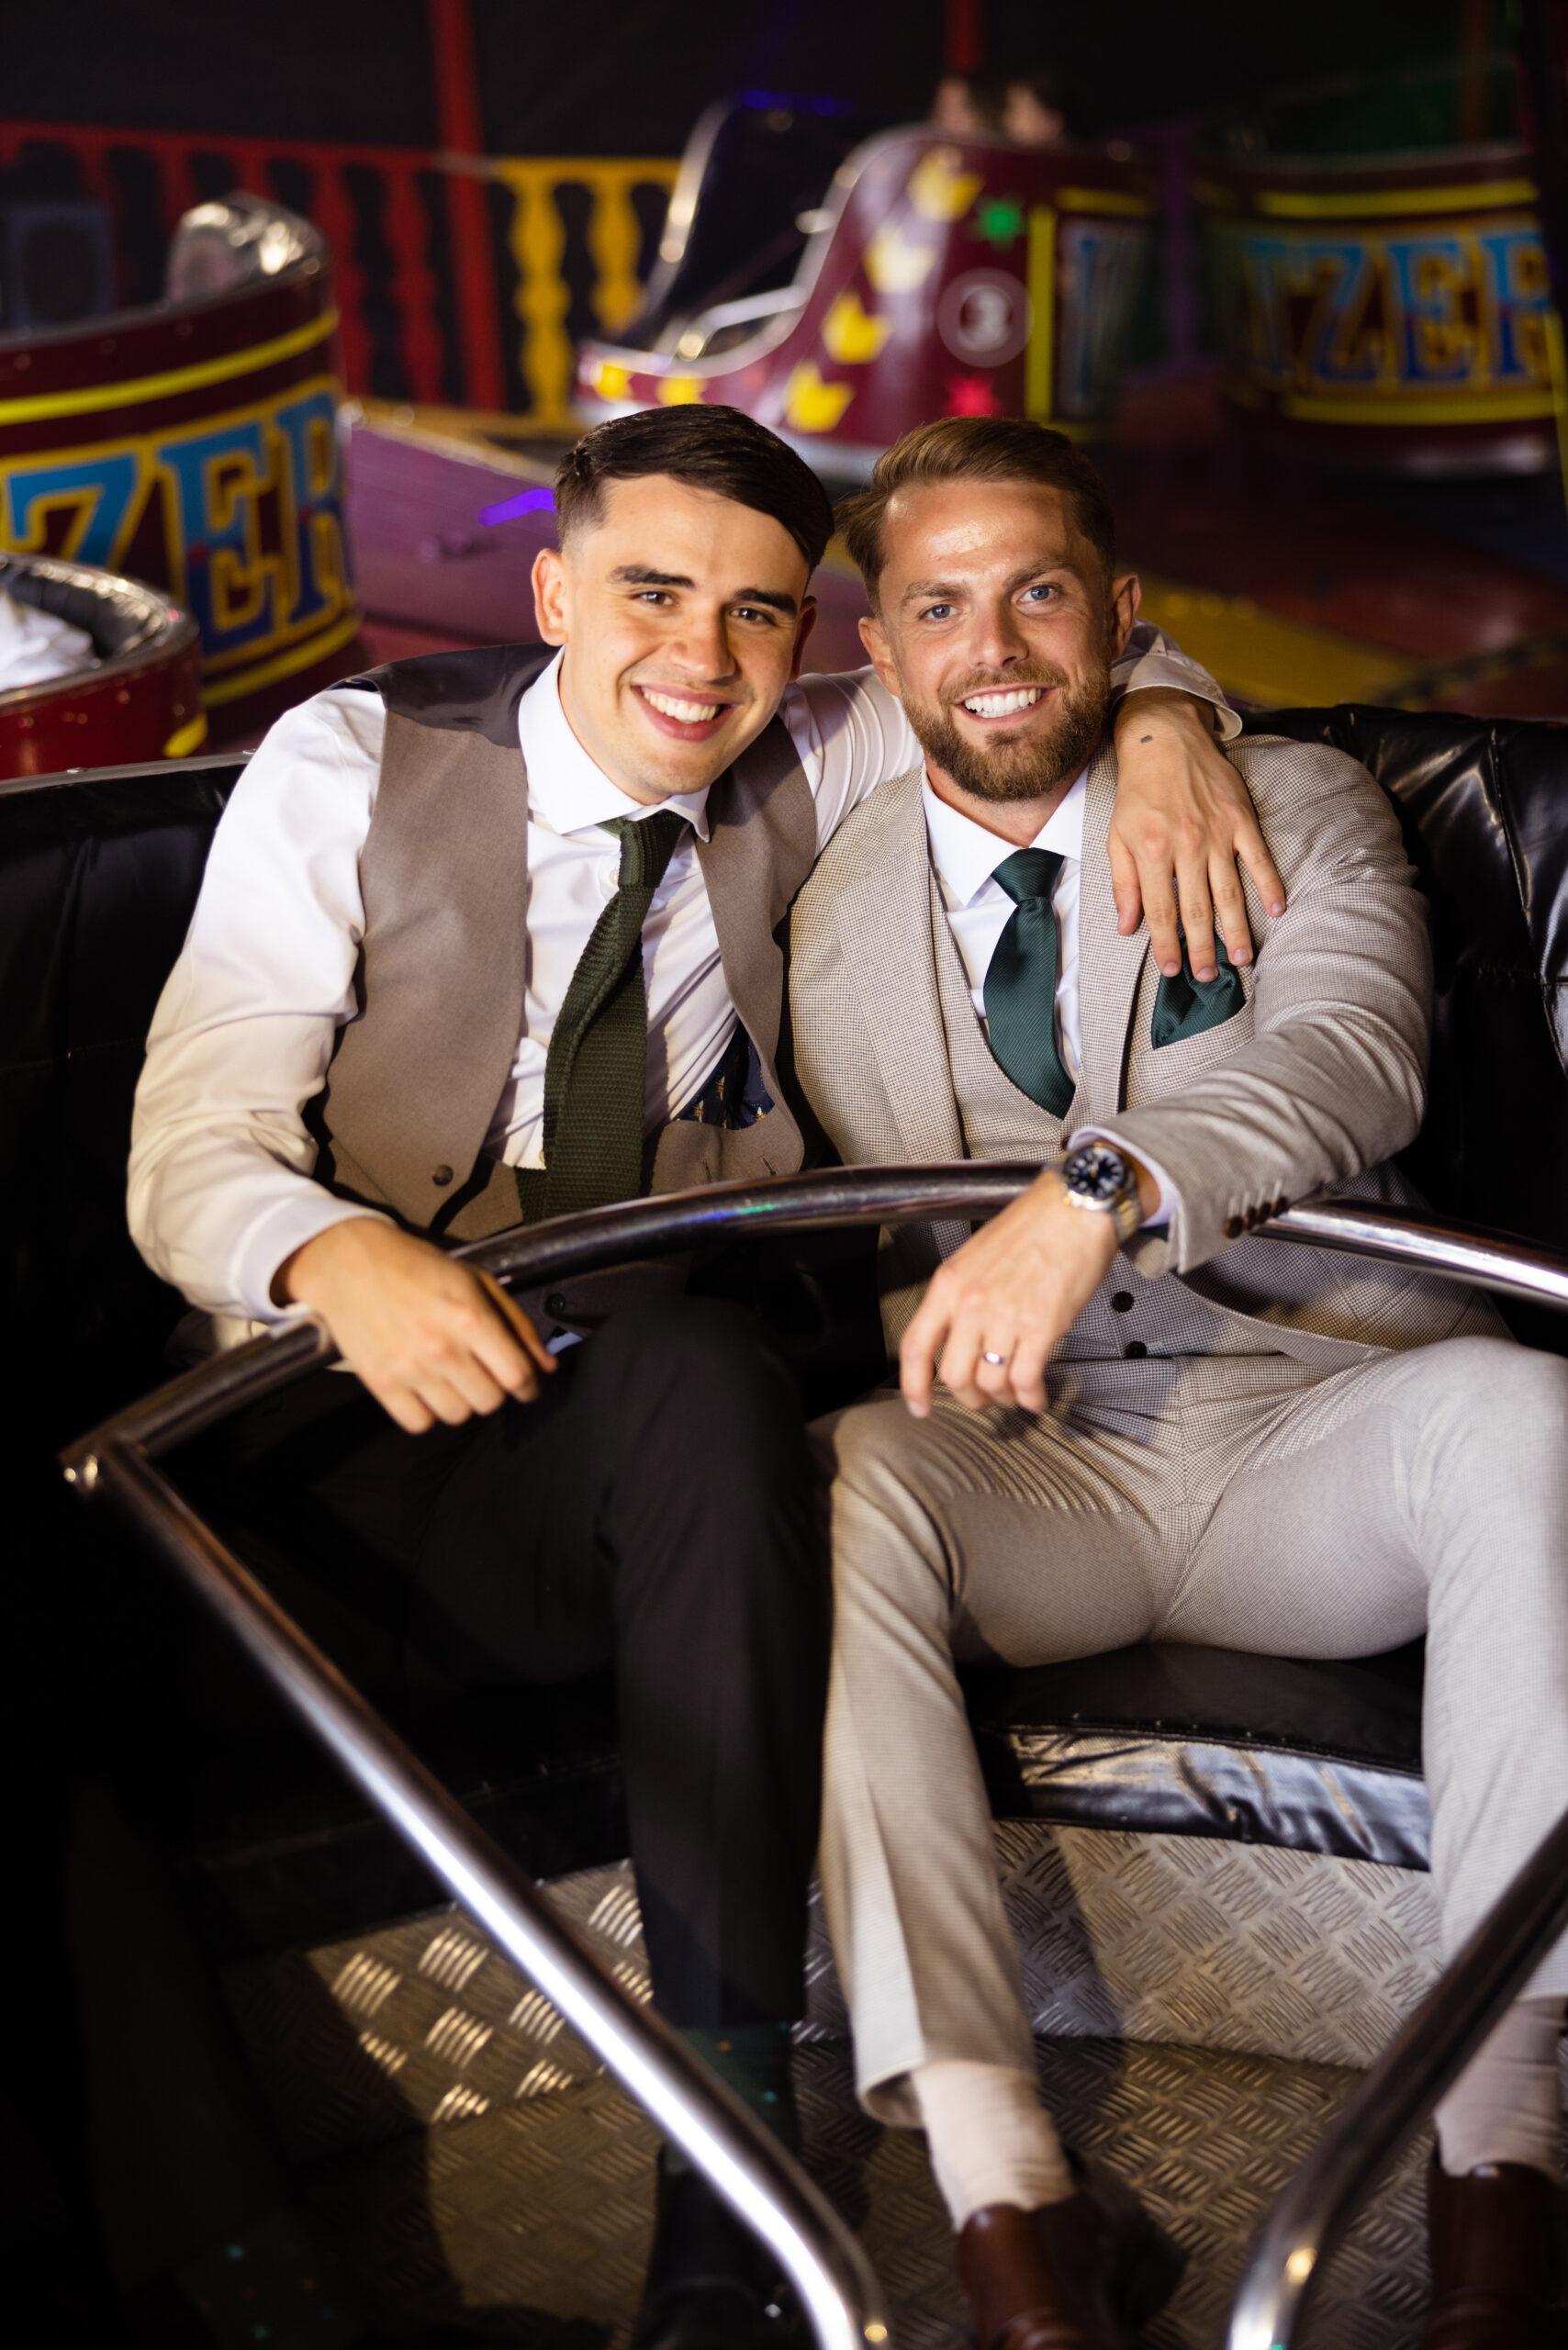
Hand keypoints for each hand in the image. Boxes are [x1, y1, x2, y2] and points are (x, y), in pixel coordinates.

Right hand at [276, 1217, 555, 1433]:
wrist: (350, 1264)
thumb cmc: (416, 1267)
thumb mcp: (476, 1281)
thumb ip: (516, 1323)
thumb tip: (546, 1364)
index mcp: (471, 1317)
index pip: (517, 1375)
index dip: (530, 1386)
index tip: (527, 1386)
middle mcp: (442, 1348)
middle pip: (490, 1400)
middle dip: (495, 1389)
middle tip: (483, 1372)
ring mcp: (409, 1369)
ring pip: (458, 1415)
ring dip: (462, 1401)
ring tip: (451, 1376)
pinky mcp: (380, 1383)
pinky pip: (419, 1424)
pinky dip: (427, 1412)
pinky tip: (426, 1388)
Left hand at [900, 1171, 1127, 1418]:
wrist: (1074, 1208)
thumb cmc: (1032, 1226)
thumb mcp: (975, 1256)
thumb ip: (960, 1296)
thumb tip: (956, 1337)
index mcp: (949, 1284)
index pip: (916, 1347)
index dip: (913, 1386)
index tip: (919, 1406)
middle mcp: (972, 1302)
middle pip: (954, 1375)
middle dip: (969, 1397)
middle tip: (982, 1399)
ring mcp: (1006, 1315)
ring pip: (991, 1382)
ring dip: (1003, 1397)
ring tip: (1014, 1393)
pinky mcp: (1041, 1326)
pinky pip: (1026, 1379)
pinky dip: (1031, 1397)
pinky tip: (1036, 1395)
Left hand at [1110, 688, 1285, 983]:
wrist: (1165, 740)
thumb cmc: (1138, 792)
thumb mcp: (1117, 836)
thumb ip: (1123, 883)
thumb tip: (1126, 926)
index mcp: (1152, 852)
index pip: (1161, 911)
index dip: (1166, 945)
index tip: (1172, 970)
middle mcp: (1186, 847)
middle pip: (1197, 909)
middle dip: (1202, 948)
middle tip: (1209, 976)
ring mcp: (1217, 834)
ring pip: (1230, 892)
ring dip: (1237, 929)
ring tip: (1242, 959)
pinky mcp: (1241, 820)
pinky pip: (1259, 859)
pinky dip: (1270, 885)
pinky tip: (1278, 910)